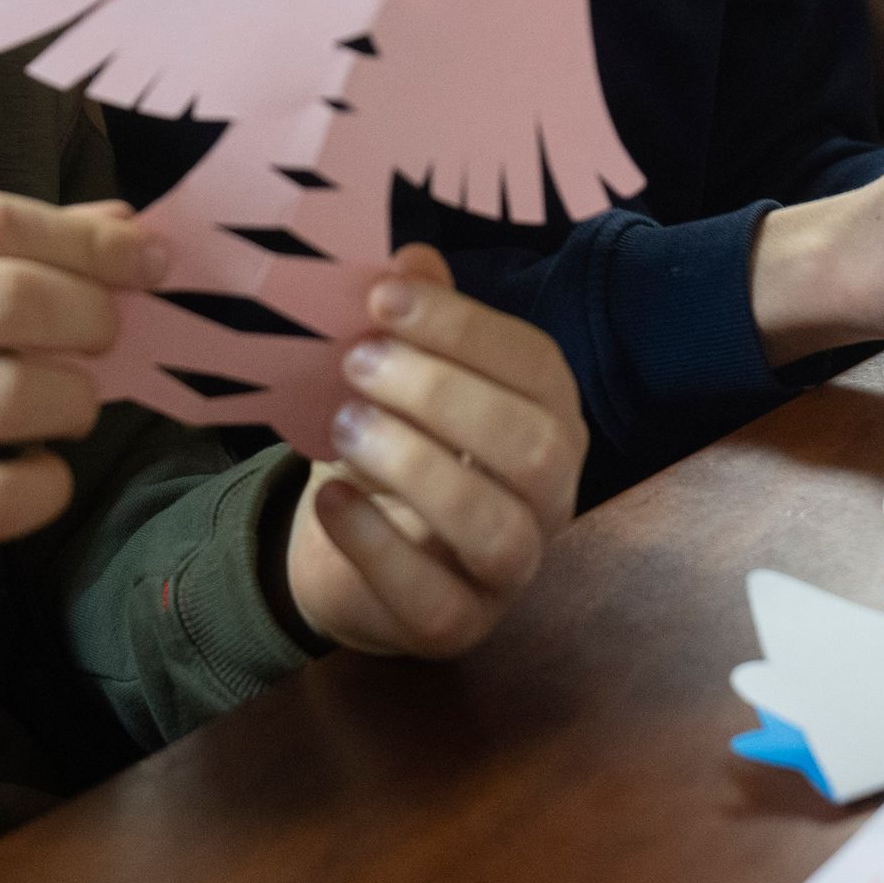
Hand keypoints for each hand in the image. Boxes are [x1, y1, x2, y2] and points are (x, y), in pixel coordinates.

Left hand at [284, 246, 585, 657]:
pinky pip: (433, 597)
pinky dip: (377, 545)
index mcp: (551, 417)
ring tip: (343, 425)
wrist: (350, 548)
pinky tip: (332, 500)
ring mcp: (512, 570)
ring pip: (495, 528)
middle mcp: (551, 496)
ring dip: (416, 468)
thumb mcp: (400, 375)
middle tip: (356, 361)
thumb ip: (415, 321)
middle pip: (533, 447)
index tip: (382, 296)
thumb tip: (411, 257)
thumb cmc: (393, 444)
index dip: (464, 327)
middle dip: (441, 395)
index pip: (536, 365)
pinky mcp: (458, 625)